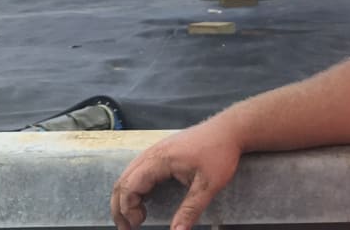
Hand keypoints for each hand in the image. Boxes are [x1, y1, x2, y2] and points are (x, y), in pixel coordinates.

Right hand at [111, 120, 241, 229]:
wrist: (230, 129)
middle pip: (123, 181)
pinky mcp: (162, 151)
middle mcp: (152, 153)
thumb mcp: (208, 185)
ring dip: (125, 197)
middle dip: (120, 207)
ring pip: (128, 175)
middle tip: (127, 228)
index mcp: (159, 159)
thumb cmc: (220, 153)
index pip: (130, 185)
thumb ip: (190, 210)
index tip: (139, 224)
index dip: (128, 208)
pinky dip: (134, 187)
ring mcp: (155, 150)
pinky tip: (142, 201)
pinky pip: (138, 170)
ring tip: (132, 218)